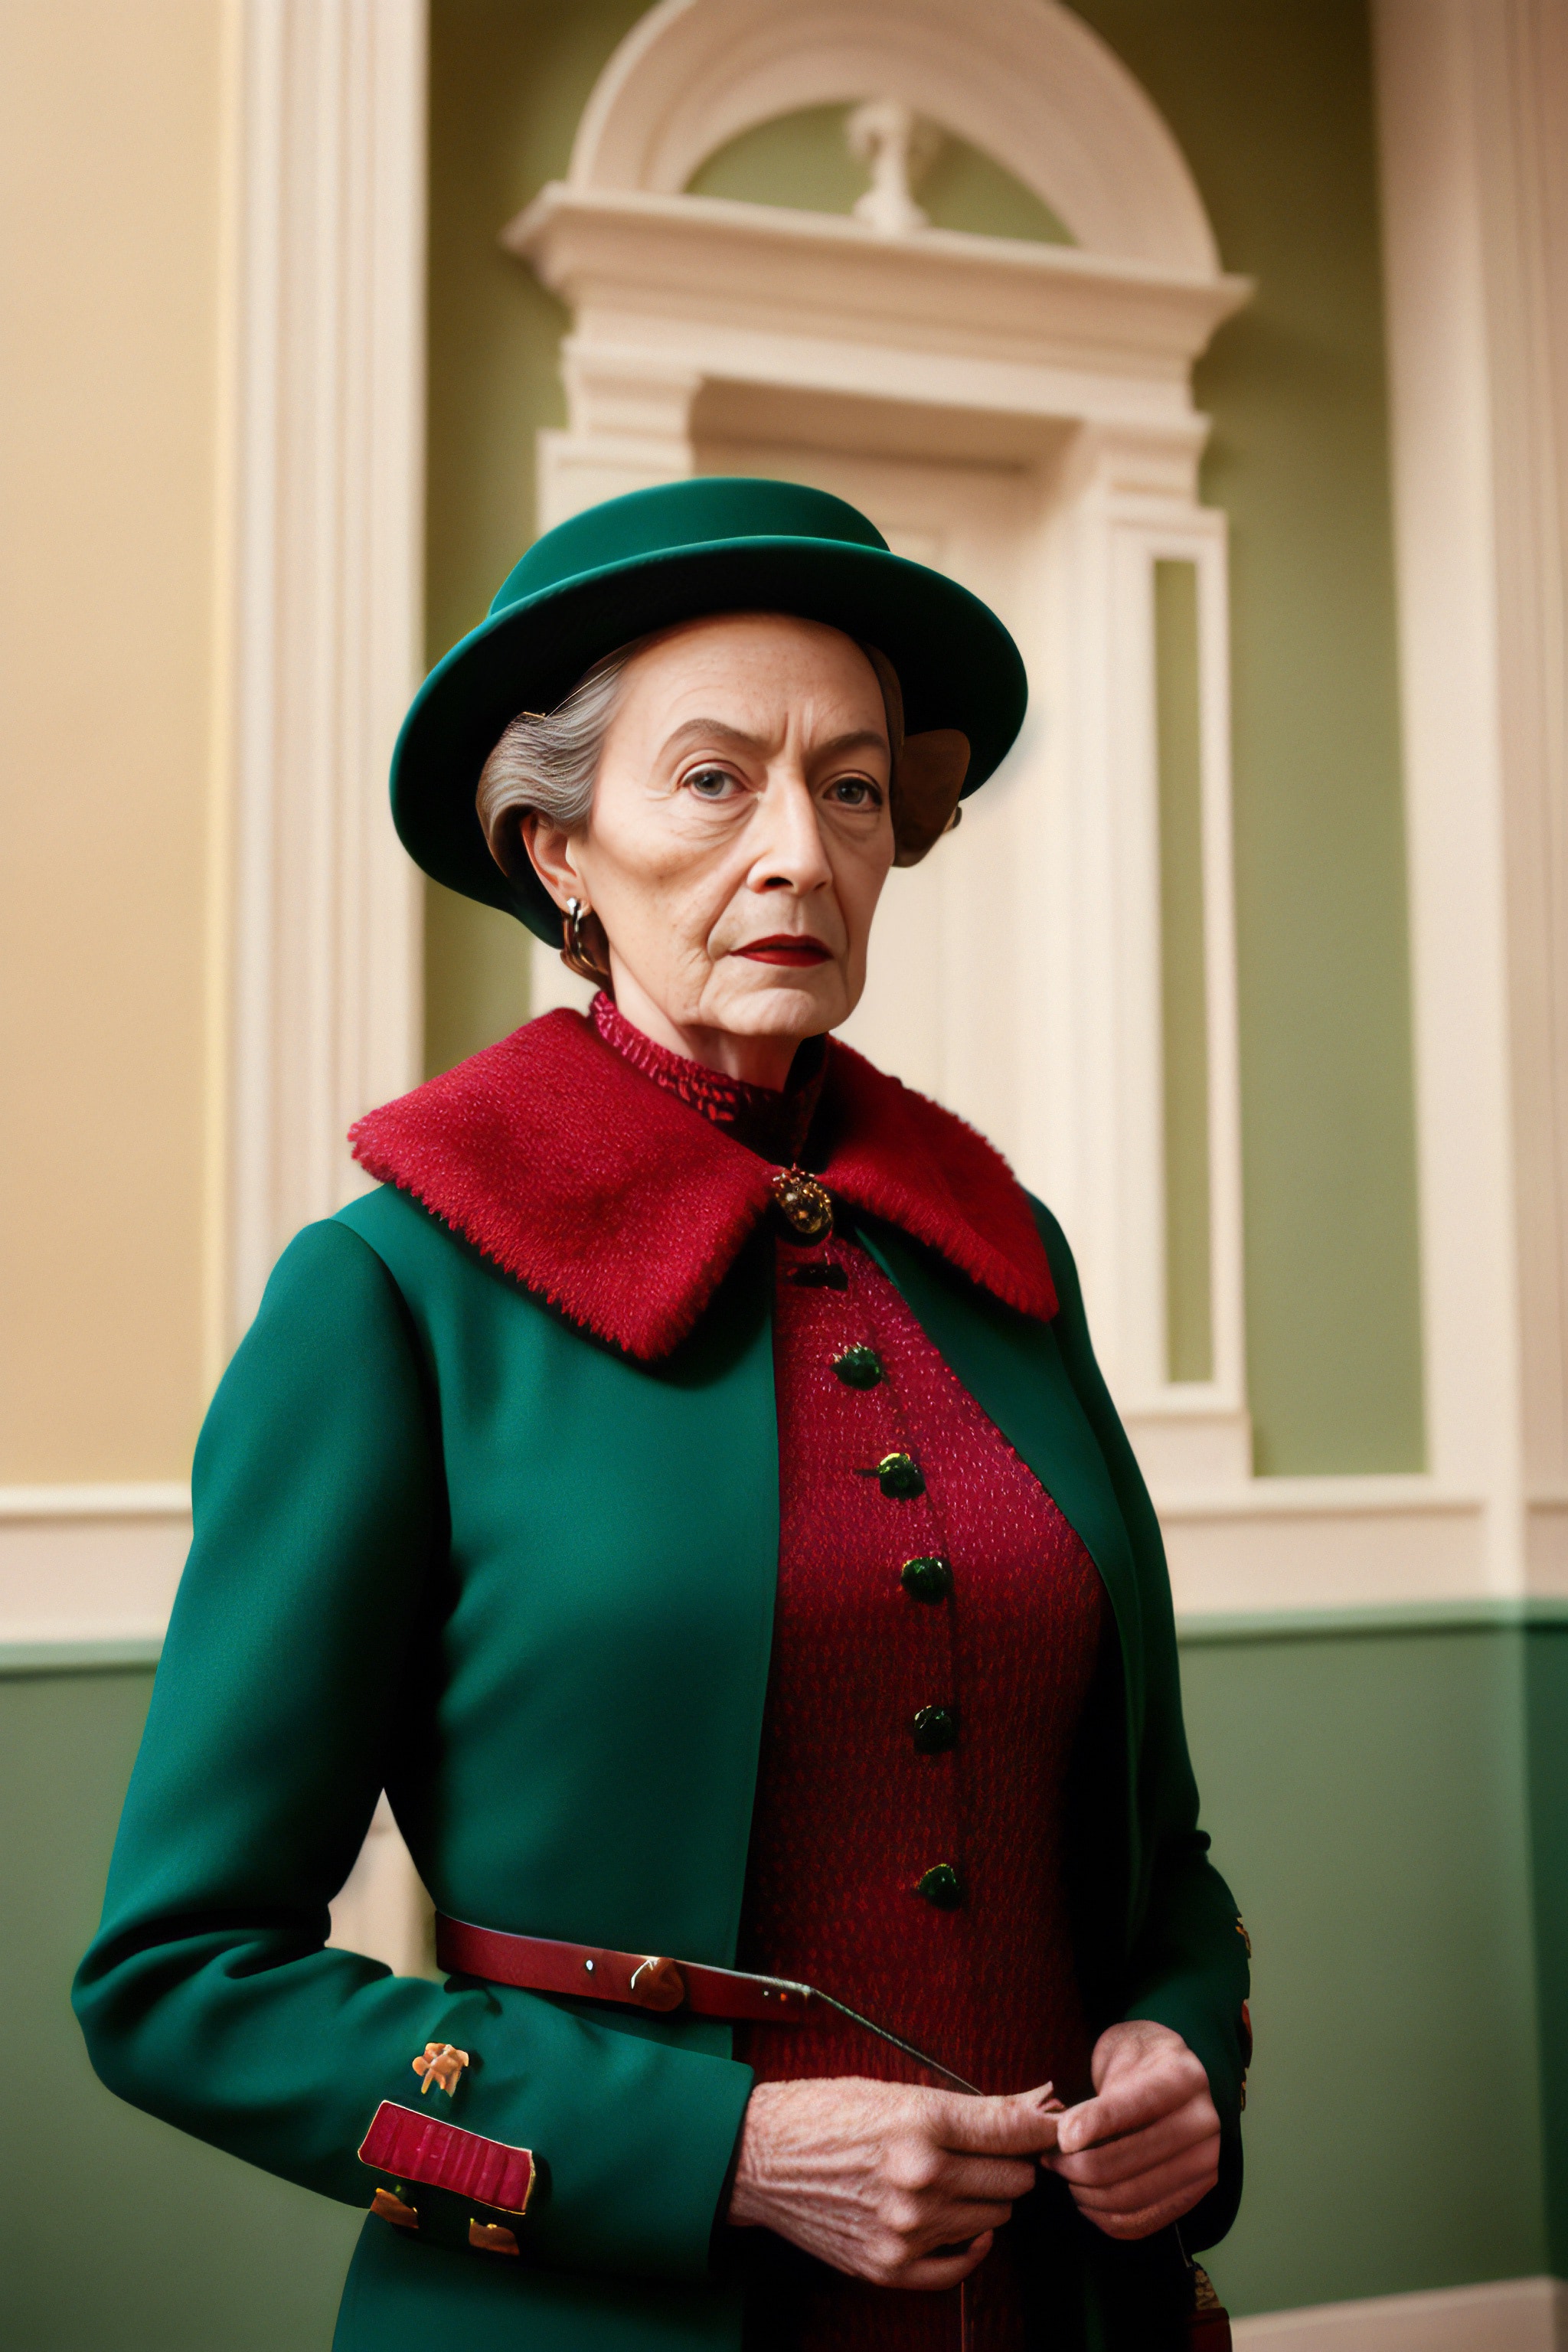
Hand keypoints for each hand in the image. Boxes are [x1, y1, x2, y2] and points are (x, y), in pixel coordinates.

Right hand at [728, 2075, 1062, 2289]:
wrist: (757, 2157)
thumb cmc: (824, 2111)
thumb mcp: (896, 2089)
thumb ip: (975, 2106)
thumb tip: (1041, 2100)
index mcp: (920, 2124)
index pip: (1015, 2132)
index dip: (1042, 2127)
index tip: (1052, 2123)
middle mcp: (919, 2180)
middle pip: (1013, 2179)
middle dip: (1012, 2161)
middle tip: (989, 2147)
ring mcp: (906, 2230)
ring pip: (994, 2218)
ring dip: (986, 2197)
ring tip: (957, 2176)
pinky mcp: (890, 2267)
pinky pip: (962, 2266)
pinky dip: (971, 2243)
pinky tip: (959, 2220)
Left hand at [1044, 2020, 1218, 2240]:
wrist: (1174, 2076)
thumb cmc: (1136, 2063)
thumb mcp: (1118, 2056)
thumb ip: (1099, 2098)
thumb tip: (1065, 2142)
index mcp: (1184, 2078)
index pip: (1132, 2108)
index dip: (1091, 2125)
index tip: (1059, 2137)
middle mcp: (1202, 2122)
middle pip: (1127, 2160)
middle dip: (1076, 2166)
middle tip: (1049, 2159)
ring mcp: (1205, 2162)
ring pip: (1131, 2196)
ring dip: (1086, 2194)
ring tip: (1065, 2175)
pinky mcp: (1196, 2194)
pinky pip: (1144, 2222)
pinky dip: (1106, 2219)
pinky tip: (1085, 2201)